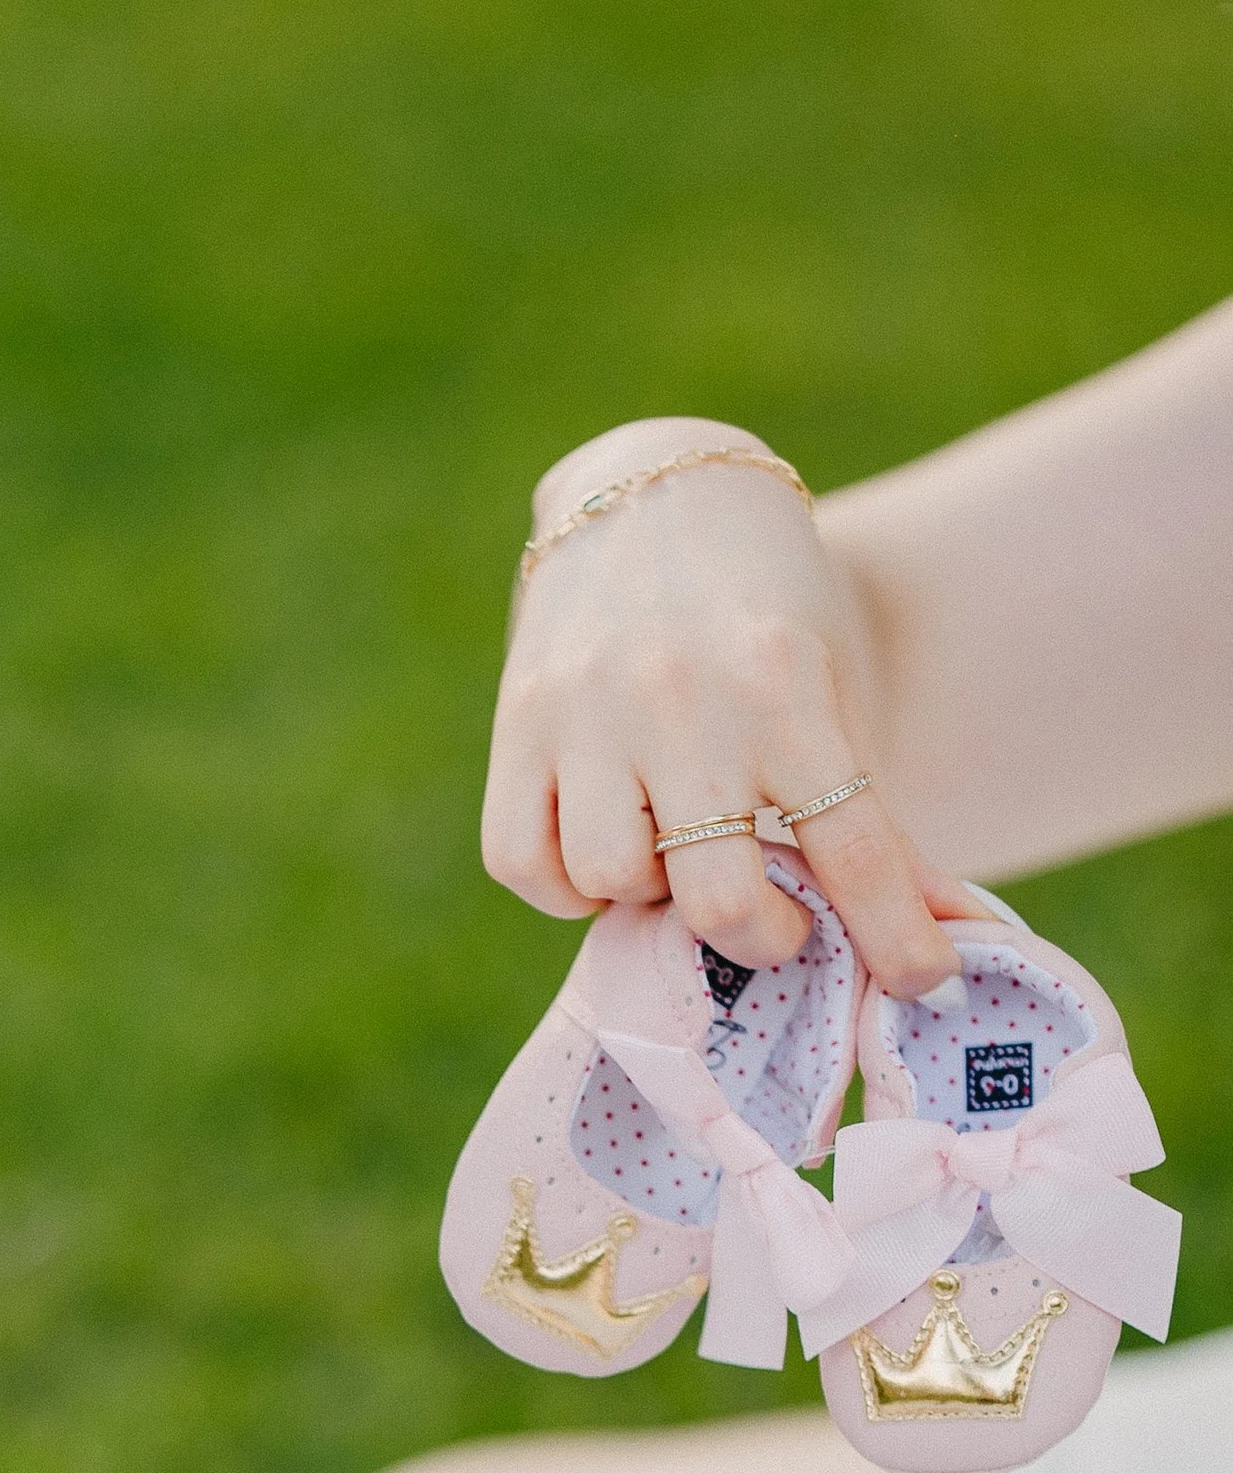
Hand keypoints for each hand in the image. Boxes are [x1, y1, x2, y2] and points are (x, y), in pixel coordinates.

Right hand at [483, 419, 967, 996]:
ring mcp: (587, 710)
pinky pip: (526, 864)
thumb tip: (956, 941)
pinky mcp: (516, 720)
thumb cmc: (762, 613)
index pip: (852, 846)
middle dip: (755, 934)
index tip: (924, 983)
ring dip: (650, 898)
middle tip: (770, 914)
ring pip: (612, 885)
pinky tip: (604, 845)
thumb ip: (878, 826)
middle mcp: (680, 697)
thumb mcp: (832, 694)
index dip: (894, 935)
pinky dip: (567, 886)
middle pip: (717, 900)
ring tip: (674, 852)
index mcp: (783, 685)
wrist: (651, 488)